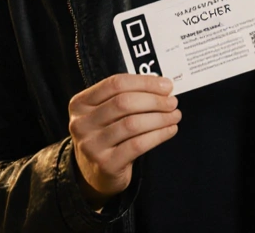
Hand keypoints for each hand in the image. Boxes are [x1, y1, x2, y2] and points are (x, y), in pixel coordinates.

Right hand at [68, 74, 179, 207]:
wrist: (94, 173)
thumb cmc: (106, 136)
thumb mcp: (105, 113)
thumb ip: (126, 96)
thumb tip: (162, 85)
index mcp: (80, 103)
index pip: (115, 84)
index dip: (144, 82)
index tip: (166, 85)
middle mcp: (81, 123)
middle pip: (123, 102)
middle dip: (154, 100)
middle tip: (172, 102)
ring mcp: (91, 145)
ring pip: (132, 124)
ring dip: (160, 117)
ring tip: (175, 115)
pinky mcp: (106, 164)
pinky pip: (138, 145)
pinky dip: (158, 135)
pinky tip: (170, 130)